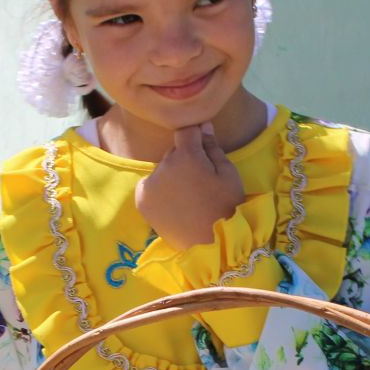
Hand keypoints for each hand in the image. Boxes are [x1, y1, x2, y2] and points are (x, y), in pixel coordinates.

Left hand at [135, 122, 243, 250]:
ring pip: (162, 169)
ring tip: (188, 196)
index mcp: (186, 155)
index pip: (186, 130)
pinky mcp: (141, 200)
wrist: (211, 245)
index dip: (196, 134)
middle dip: (185, 157)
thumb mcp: (227, 173)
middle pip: (173, 151)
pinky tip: (175, 203)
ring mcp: (149, 183)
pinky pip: (151, 185)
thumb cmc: (226, 206)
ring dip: (172, 174)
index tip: (204, 146)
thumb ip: (212, 146)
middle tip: (200, 179)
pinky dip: (160, 189)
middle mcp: (163, 165)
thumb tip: (203, 125)